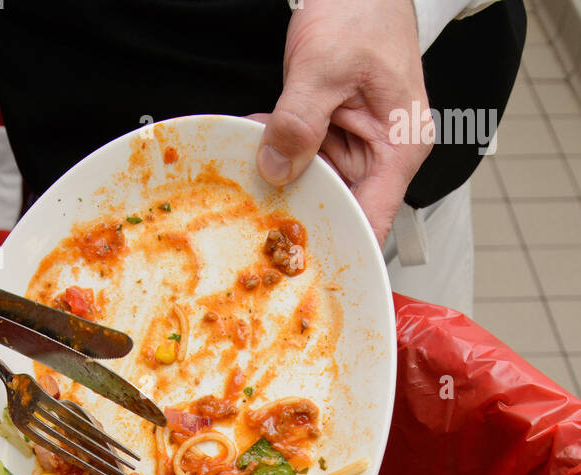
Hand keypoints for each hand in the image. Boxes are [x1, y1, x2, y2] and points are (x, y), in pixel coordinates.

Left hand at [254, 0, 428, 244]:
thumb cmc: (362, 11)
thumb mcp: (324, 66)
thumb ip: (299, 121)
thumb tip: (277, 170)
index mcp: (399, 148)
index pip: (374, 220)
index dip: (341, 246)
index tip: (305, 268)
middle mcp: (384, 155)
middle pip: (341, 206)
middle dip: (299, 207)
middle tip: (258, 212)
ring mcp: (360, 145)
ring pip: (318, 183)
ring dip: (284, 173)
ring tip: (256, 153)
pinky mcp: (338, 134)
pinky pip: (307, 156)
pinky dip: (283, 149)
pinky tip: (262, 134)